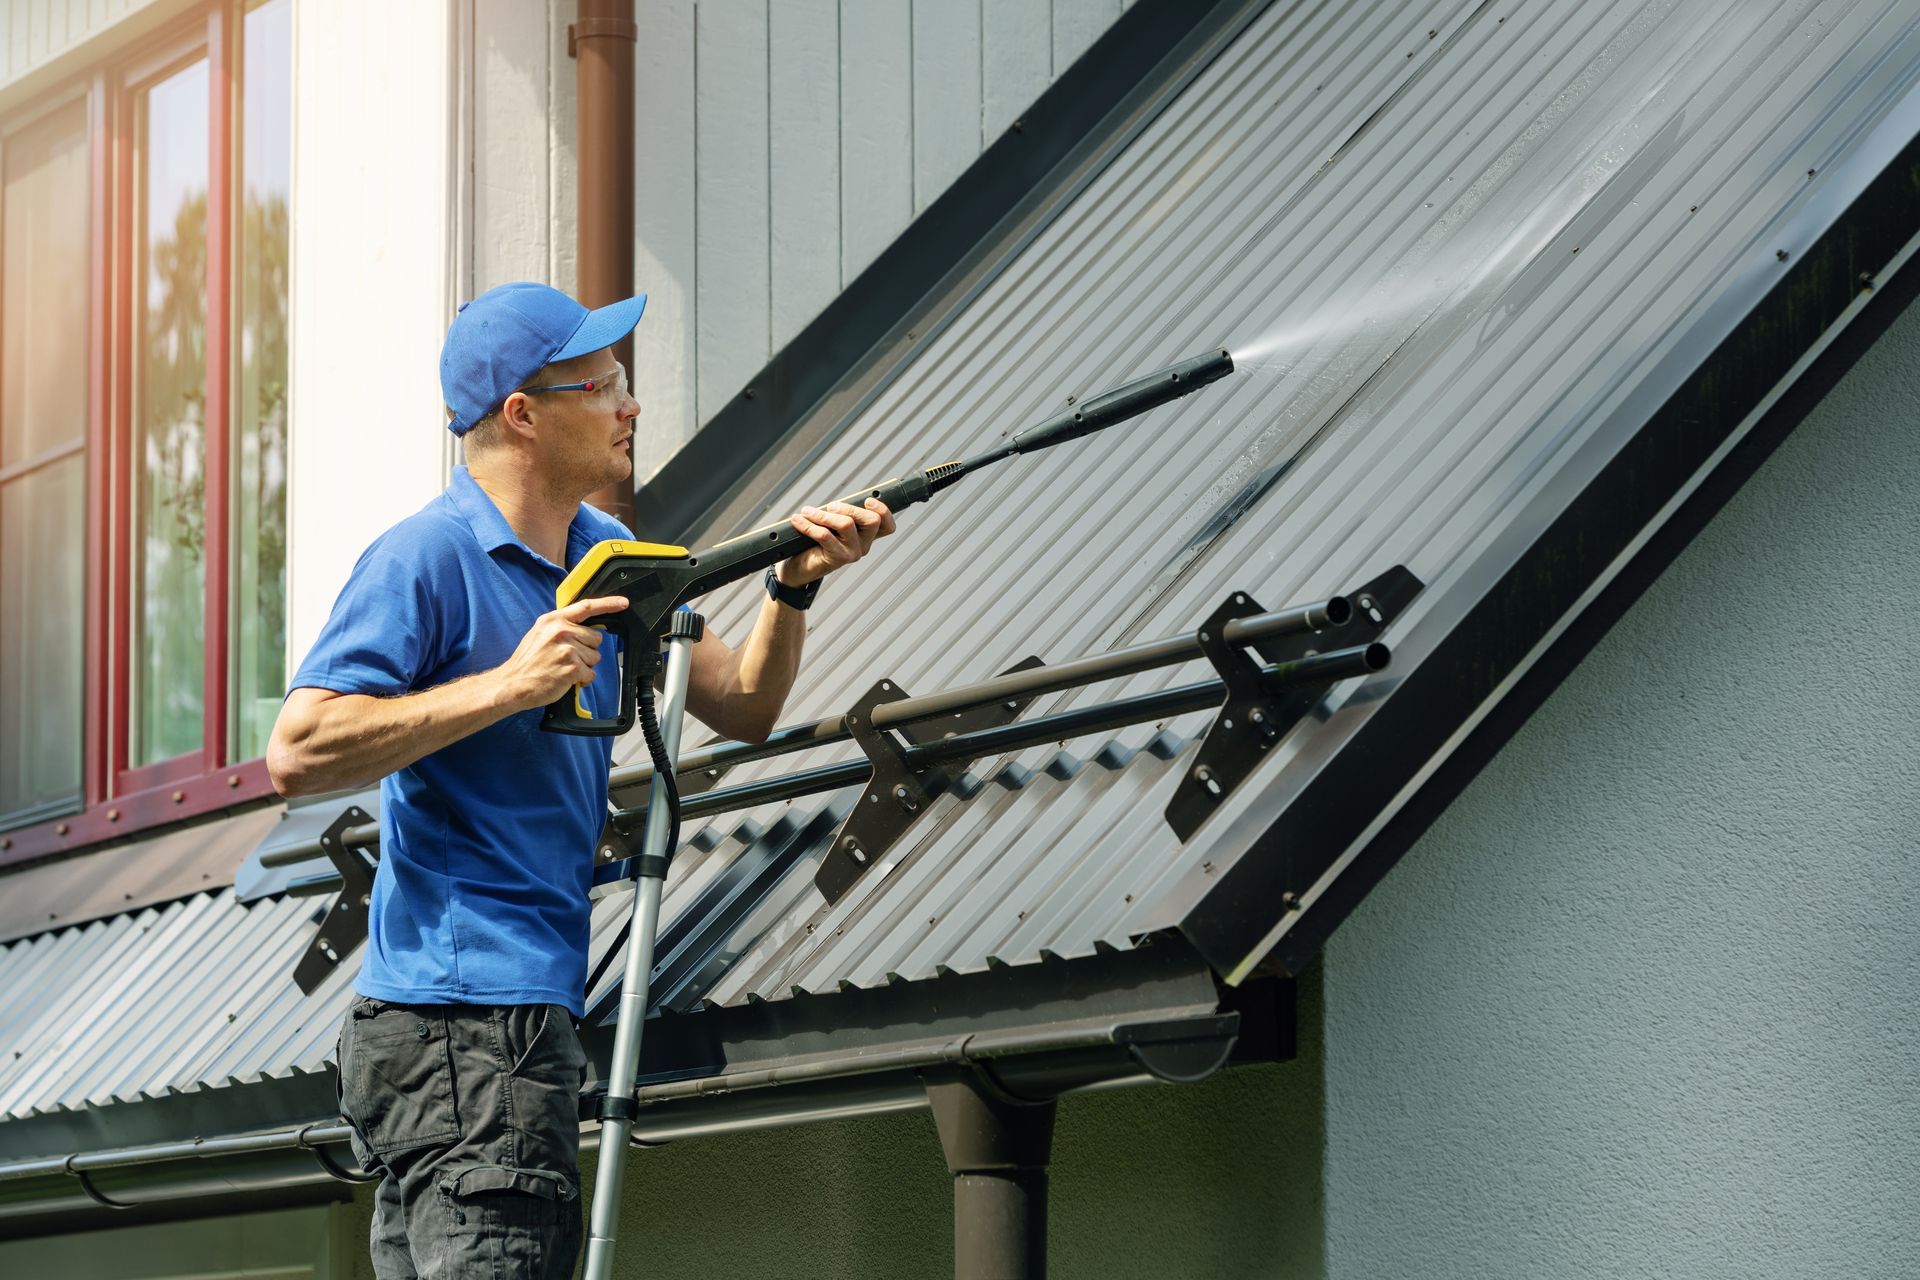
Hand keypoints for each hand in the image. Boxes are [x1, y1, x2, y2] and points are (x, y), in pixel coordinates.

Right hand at [492, 595, 628, 710]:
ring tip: (563, 668)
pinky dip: (582, 680)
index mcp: (553, 620)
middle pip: (596, 638)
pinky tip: (566, 679)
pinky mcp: (572, 667)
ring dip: (584, 666)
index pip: (587, 607)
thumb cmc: (528, 662)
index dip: (608, 604)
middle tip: (567, 658)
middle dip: (587, 650)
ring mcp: (567, 648)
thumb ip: (562, 627)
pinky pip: (591, 674)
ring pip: (595, 657)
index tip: (623, 603)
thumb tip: (586, 627)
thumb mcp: (540, 634)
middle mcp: (561, 631)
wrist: (512, 683)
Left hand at [777, 498, 895, 585]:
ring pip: (847, 524)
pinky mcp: (838, 558)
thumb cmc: (815, 543)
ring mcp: (853, 553)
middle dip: (849, 507)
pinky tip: (798, 520)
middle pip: (872, 520)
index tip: (868, 501)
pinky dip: (808, 525)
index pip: (887, 525)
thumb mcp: (831, 525)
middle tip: (830, 506)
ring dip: (823, 515)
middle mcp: (863, 545)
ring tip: (808, 512)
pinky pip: (825, 535)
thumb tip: (836, 503)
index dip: (883, 511)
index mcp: (866, 535)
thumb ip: (840, 514)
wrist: (800, 567)